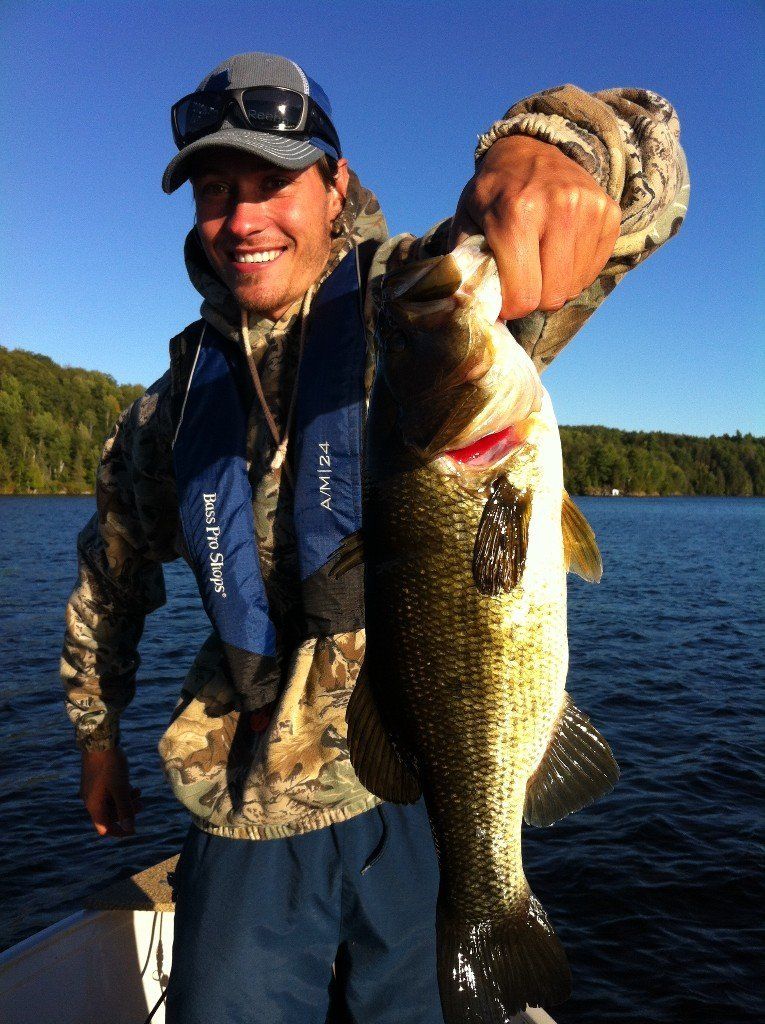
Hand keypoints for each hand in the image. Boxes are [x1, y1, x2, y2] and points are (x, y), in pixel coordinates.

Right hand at [80, 747, 142, 836]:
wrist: (99, 740)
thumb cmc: (110, 765)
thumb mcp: (121, 788)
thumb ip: (125, 809)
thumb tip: (129, 828)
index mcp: (93, 805)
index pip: (105, 827)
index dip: (119, 831)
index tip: (134, 830)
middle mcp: (90, 800)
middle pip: (109, 814)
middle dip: (126, 812)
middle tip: (142, 804)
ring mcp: (92, 789)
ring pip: (110, 802)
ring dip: (125, 800)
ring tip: (139, 792)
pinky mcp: (95, 780)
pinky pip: (108, 793)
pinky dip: (120, 792)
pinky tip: (132, 786)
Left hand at [449, 135, 621, 319]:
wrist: (531, 150)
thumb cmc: (493, 194)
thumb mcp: (466, 221)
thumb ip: (464, 266)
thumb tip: (469, 309)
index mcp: (516, 213)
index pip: (523, 295)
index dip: (510, 307)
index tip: (504, 297)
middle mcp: (559, 207)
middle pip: (552, 297)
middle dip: (534, 298)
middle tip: (522, 279)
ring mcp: (589, 208)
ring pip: (574, 288)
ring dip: (554, 285)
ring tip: (540, 260)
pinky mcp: (609, 213)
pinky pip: (593, 272)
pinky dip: (574, 272)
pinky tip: (560, 250)